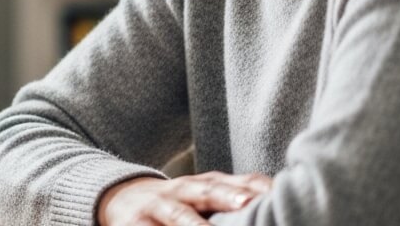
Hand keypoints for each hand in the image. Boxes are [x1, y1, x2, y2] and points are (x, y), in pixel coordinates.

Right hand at [97, 171, 272, 224]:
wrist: (120, 198)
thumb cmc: (177, 202)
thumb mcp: (204, 193)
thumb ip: (237, 194)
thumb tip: (279, 199)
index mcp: (203, 183)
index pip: (235, 182)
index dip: (256, 189)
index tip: (279, 194)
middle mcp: (181, 191)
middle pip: (206, 192)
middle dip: (227, 198)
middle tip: (248, 204)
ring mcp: (158, 209)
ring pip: (179, 217)